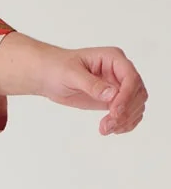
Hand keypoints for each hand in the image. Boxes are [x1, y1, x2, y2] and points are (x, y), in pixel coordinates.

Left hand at [0, 33, 147, 134]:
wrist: (49, 76)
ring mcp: (119, 87)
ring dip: (125, 120)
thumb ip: (91, 84)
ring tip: (105, 129)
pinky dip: (125, 123)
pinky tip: (112, 130)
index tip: (114, 111)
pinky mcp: (114, 100)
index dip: (126, 96)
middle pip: (137, 93)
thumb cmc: (58, 68)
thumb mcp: (71, 74)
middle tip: (108, 124)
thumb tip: (111, 94)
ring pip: (136, 105)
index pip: (131, 77)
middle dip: (126, 111)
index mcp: (113, 59)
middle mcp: (120, 72)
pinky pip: (129, 113)